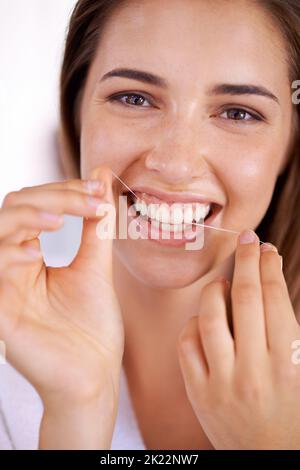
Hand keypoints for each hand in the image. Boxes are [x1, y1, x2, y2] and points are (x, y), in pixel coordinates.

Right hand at [0, 166, 123, 447]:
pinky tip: (34, 251)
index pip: (35, 206)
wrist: (94, 373)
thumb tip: (100, 175)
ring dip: (27, 215)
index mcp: (31, 255)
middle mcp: (13, 265)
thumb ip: (95, 223)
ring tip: (61, 217)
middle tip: (91, 199)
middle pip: (15, 209)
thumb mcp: (95, 265)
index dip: (64, 191)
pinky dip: (8, 253)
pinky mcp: (0, 309)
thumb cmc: (92, 325)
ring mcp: (4, 285)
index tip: (99, 189)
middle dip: (53, 196)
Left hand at [177, 230, 299, 448]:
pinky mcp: (198, 392)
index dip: (268, 266)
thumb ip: (287, 329)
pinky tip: (205, 318)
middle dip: (246, 261)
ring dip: (216, 288)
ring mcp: (222, 382)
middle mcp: (254, 370)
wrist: (271, 457)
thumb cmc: (293, 410)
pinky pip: (187, 344)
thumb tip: (269, 282)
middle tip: (246, 240)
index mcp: (288, 363)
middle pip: (245, 298)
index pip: (273, 298)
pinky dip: (194, 323)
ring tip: (224, 282)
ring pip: (210, 316)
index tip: (265, 248)